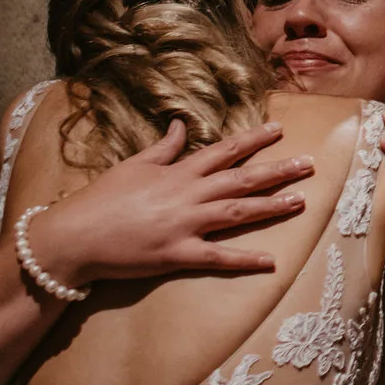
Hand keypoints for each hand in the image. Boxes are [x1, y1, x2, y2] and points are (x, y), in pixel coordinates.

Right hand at [26, 120, 313, 285]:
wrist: (73, 236)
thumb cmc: (101, 199)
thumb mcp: (133, 165)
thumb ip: (165, 147)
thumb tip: (183, 124)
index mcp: (178, 172)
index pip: (224, 151)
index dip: (253, 139)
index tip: (280, 129)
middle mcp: (188, 195)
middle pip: (242, 179)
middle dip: (278, 170)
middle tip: (310, 164)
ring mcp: (185, 225)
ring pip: (238, 212)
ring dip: (272, 206)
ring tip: (301, 201)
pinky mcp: (177, 255)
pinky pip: (218, 257)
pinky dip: (245, 259)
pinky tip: (272, 261)